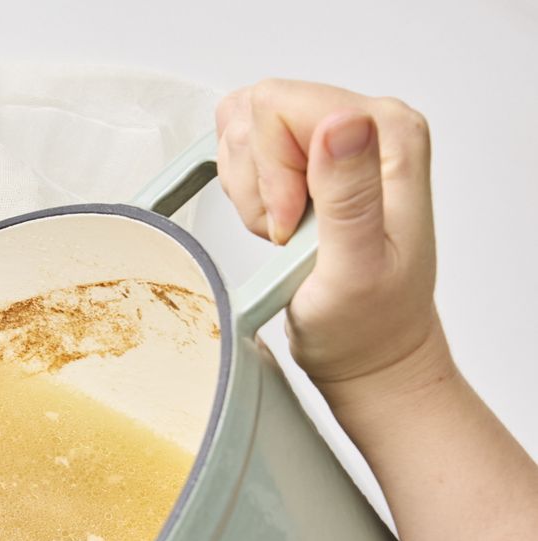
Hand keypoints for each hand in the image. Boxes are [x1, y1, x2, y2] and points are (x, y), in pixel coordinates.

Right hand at [214, 79, 446, 398]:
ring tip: (287, 233)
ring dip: (250, 191)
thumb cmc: (367, 320)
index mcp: (388, 132)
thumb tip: (342, 123)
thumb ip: (349, 195)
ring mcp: (336, 136)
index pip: (280, 104)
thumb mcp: (357, 269)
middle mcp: (366, 122)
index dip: (268, 170)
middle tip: (289, 232)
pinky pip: (244, 148)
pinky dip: (247, 192)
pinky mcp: (310, 154)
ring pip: (243, 127)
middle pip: (257, 111)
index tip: (292, 223)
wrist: (370, 345)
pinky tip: (278, 223)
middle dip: (256, 182)